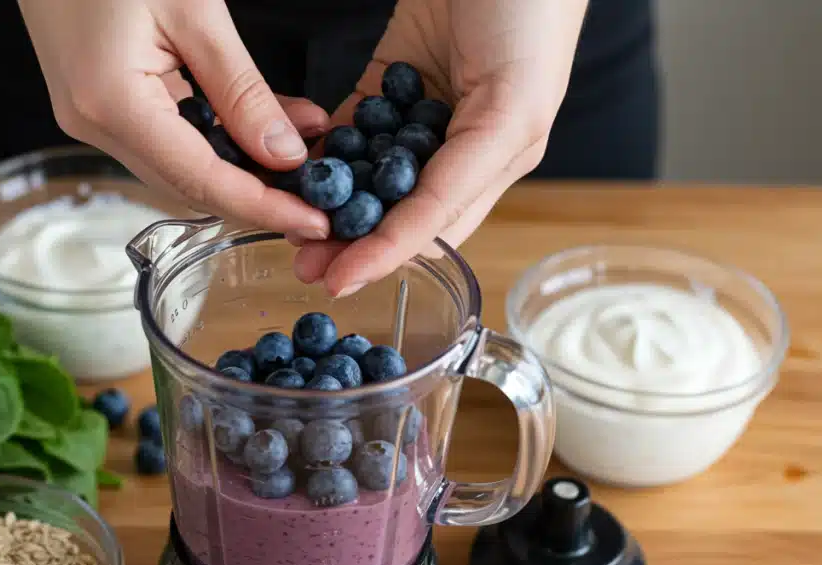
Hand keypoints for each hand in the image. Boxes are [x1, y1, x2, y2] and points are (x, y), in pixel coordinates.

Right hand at [18, 0, 332, 238]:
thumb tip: (284, 154)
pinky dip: (219, 139)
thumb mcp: (194, 9)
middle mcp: (93, 124)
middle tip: (321, 194)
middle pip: (189, 185)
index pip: (201, 181)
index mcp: (111, 103)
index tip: (316, 222)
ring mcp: (90, 117)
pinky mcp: (98, 103)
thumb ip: (241, 89)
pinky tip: (263, 123)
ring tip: (303, 148)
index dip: (264, 207)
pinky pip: (168, 137)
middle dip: (259, 193)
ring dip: (243, 165)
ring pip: (181, 166)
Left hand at [293, 0, 588, 296]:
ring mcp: (420, 110)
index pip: (432, 227)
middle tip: (303, 260)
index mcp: (497, 159)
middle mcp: (458, 143)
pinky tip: (292, 167)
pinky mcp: (389, 75)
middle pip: (395, 209)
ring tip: (288, 222)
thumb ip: (462, 178)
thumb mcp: (511, 108)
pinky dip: (323, 149)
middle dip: (349, 239)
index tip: (338, 281)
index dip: (384, 256)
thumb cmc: (533, 16)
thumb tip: (415, 242)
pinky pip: (350, 124)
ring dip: (329, 202)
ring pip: (367, 173)